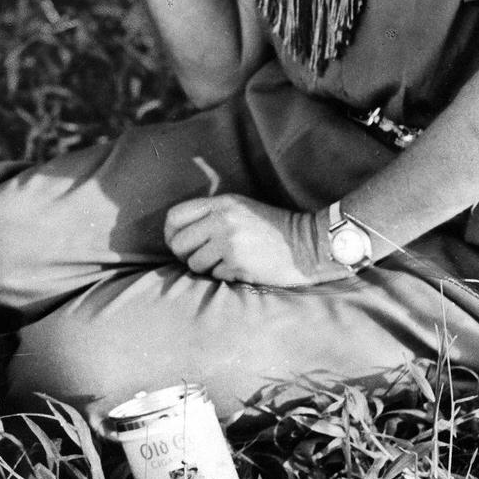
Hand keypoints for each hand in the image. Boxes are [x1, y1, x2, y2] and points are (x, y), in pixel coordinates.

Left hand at [163, 194, 330, 287]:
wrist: (307, 244)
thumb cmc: (272, 227)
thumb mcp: (240, 208)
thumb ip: (211, 214)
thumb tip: (178, 233)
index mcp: (220, 203)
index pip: (174, 216)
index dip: (170, 233)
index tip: (177, 243)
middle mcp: (221, 220)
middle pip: (178, 243)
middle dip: (184, 255)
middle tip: (198, 258)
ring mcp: (228, 242)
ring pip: (194, 263)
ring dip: (206, 267)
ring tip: (225, 262)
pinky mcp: (237, 264)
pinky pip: (214, 275)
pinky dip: (223, 275)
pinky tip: (240, 268)